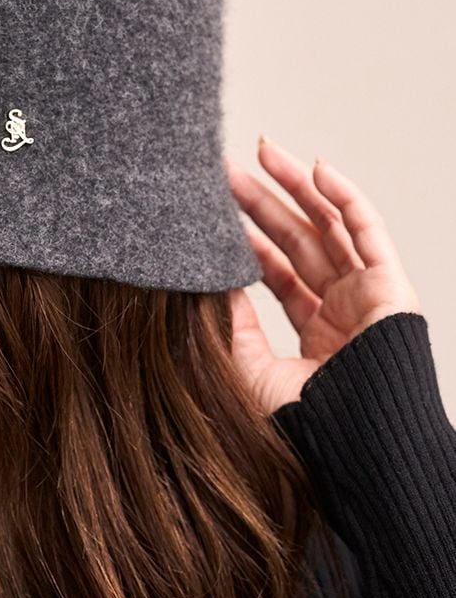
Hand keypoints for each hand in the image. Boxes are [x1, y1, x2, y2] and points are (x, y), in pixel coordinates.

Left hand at [224, 137, 422, 415]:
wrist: (347, 445)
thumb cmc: (300, 424)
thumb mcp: (249, 367)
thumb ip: (230, 323)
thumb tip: (205, 281)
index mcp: (314, 330)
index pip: (276, 271)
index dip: (247, 236)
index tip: (213, 208)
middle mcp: (342, 308)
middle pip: (297, 241)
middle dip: (263, 202)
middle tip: (226, 170)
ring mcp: (367, 295)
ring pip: (329, 226)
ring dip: (297, 187)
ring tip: (263, 152)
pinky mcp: (391, 286)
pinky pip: (369, 231)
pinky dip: (345, 196)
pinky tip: (316, 168)